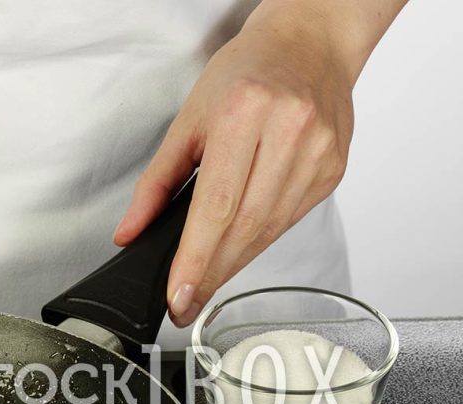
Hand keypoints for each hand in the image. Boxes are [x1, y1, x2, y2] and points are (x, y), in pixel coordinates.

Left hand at [114, 0, 403, 326]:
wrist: (310, 44)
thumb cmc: (247, 72)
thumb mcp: (188, 120)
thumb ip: (156, 183)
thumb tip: (130, 232)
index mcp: (246, 115)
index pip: (217, 208)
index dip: (196, 260)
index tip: (180, 295)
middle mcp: (289, 133)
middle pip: (245, 227)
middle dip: (211, 272)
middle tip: (186, 301)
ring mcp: (318, 154)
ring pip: (270, 231)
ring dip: (234, 263)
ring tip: (206, 281)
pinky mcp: (332, 170)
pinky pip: (289, 220)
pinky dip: (259, 240)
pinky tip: (239, 248)